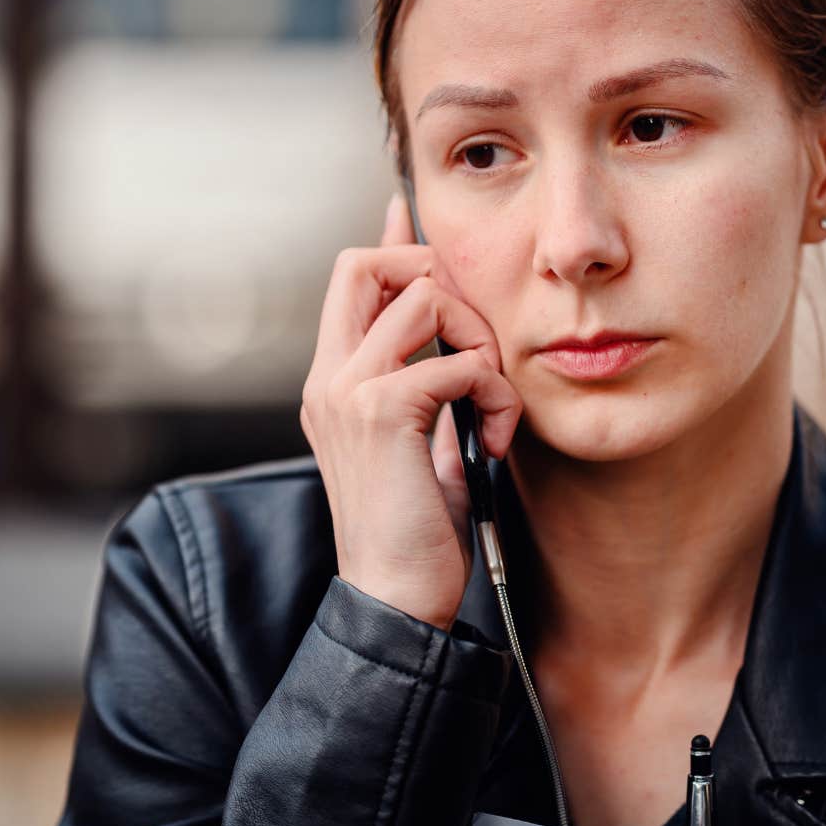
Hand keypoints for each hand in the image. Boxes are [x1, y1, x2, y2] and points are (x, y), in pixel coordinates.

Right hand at [299, 192, 520, 630]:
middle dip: (440, 278)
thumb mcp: (424, 445)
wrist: (394, 601)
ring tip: (491, 404)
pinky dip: (495, 394)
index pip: (351, 276)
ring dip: (481, 342)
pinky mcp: (382, 411)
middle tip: (477, 344)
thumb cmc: (416, 534)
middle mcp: (330, 377)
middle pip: (369, 262)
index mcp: (333, 382)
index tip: (419, 224)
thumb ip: (431, 389)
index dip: (393, 242)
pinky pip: (459, 361)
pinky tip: (494, 441)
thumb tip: (456, 348)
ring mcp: (348, 390)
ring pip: (426, 297)